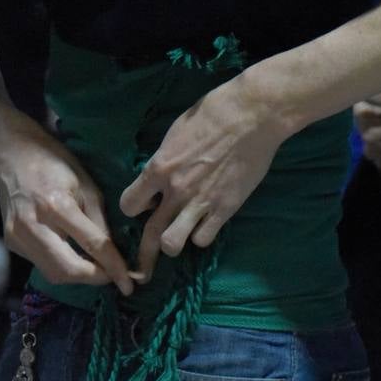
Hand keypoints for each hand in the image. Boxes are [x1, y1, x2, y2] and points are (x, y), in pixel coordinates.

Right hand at [0, 117, 134, 294]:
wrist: (12, 156)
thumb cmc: (54, 163)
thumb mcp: (86, 185)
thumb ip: (100, 222)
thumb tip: (116, 255)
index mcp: (57, 206)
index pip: (92, 245)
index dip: (114, 268)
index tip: (129, 284)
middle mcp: (34, 225)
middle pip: (69, 269)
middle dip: (95, 278)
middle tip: (113, 277)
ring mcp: (18, 236)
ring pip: (54, 273)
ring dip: (79, 276)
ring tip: (95, 268)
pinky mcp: (10, 242)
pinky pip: (41, 264)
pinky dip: (61, 266)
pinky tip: (72, 255)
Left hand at [119, 77, 286, 280]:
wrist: (252, 116)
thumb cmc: (212, 114)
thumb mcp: (175, 133)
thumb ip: (163, 161)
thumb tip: (158, 176)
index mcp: (158, 167)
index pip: (128, 204)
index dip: (134, 207)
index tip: (146, 202)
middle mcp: (175, 190)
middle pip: (149, 233)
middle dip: (144, 254)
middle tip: (144, 266)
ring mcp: (200, 202)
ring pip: (173, 244)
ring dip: (174, 243)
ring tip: (181, 235)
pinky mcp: (225, 209)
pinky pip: (203, 239)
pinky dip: (202, 235)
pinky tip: (206, 223)